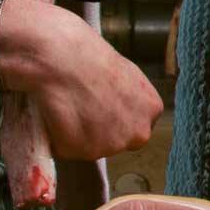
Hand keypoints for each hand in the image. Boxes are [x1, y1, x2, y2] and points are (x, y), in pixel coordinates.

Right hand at [27, 5, 162, 161]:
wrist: (63, 60)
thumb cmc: (89, 56)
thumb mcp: (125, 73)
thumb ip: (128, 96)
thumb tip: (117, 103)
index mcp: (151, 109)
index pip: (136, 124)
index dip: (115, 117)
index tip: (100, 106)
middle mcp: (138, 133)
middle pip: (118, 140)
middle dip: (100, 130)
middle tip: (81, 108)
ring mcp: (112, 146)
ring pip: (92, 147)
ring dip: (78, 134)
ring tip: (67, 107)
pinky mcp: (84, 152)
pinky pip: (68, 149)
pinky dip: (59, 138)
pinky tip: (57, 115)